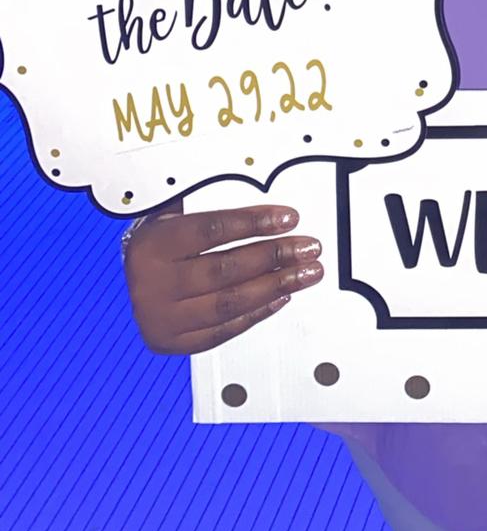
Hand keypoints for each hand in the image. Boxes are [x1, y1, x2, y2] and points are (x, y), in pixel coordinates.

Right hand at [124, 200, 323, 353]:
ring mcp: (161, 317)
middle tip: (308, 247)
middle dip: (275, 257)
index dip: (254, 223)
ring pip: (228, 303)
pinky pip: (224, 330)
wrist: (132, 282)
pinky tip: (281, 296)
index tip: (288, 218)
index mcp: (153, 245)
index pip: (211, 230)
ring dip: (275, 287)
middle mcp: (153, 284)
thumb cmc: (162, 243)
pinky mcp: (174, 342)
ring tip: (305, 273)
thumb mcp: (174, 214)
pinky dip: (257, 313)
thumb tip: (260, 189)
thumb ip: (208, 203)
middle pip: (225, 269)